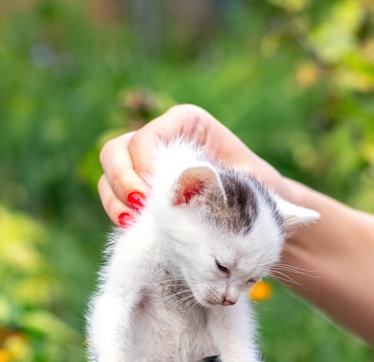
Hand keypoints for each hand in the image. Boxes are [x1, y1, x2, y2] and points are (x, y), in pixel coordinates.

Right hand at [98, 104, 289, 223]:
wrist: (264, 213)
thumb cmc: (259, 192)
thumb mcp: (245, 180)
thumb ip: (215, 180)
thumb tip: (181, 191)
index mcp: (186, 123)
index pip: (147, 137)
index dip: (142, 164)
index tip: (152, 194)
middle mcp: (160, 139)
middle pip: (116, 151)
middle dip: (122, 180)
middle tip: (140, 206)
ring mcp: (145, 165)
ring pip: (109, 174)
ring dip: (115, 199)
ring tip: (132, 220)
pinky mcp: (140, 191)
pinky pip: (114, 197)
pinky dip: (117, 211)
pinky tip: (132, 226)